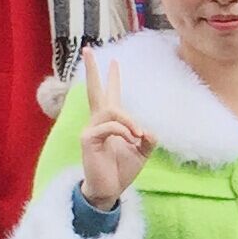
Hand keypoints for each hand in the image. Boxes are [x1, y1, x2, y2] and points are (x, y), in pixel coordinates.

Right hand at [77, 54, 153, 210]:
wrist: (110, 189)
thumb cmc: (122, 169)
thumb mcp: (142, 152)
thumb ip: (148, 140)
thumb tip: (150, 132)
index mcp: (110, 122)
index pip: (109, 96)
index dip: (112, 79)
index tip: (115, 61)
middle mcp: (97, 121)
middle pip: (94, 91)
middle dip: (92, 70)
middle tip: (87, 49)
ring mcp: (91, 129)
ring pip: (111, 111)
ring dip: (129, 121)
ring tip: (138, 135)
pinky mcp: (88, 139)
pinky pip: (109, 127)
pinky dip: (124, 132)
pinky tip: (130, 141)